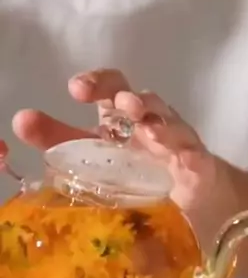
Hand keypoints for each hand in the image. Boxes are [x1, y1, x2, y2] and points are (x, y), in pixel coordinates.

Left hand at [12, 69, 218, 215]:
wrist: (188, 195)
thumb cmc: (140, 167)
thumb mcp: (95, 152)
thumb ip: (58, 139)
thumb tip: (20, 121)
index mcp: (122, 116)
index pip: (110, 86)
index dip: (96, 82)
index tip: (76, 90)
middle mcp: (150, 120)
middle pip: (139, 97)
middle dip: (125, 95)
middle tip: (113, 102)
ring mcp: (176, 140)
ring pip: (167, 121)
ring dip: (154, 119)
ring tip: (142, 124)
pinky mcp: (197, 163)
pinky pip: (193, 155)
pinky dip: (187, 154)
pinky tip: (181, 159)